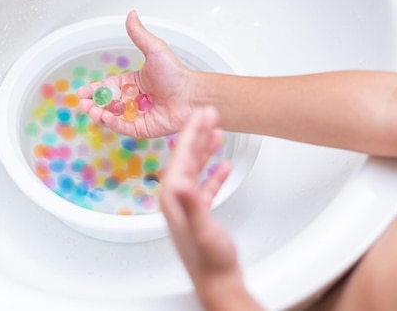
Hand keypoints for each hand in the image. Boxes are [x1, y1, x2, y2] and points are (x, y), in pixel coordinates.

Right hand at [77, 10, 195, 137]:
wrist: (191, 95)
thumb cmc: (176, 74)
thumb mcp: (154, 50)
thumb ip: (139, 35)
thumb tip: (131, 14)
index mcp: (132, 83)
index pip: (107, 87)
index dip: (94, 90)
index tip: (82, 92)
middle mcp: (133, 100)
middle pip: (106, 104)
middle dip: (92, 104)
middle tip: (83, 103)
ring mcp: (136, 116)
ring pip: (111, 117)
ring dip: (98, 114)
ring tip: (90, 110)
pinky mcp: (141, 129)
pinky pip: (123, 128)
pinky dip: (112, 123)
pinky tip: (105, 116)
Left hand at [159, 106, 245, 304]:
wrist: (217, 282)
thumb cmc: (210, 260)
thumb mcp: (203, 229)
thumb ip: (192, 205)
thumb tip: (180, 183)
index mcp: (173, 197)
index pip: (181, 156)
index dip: (191, 132)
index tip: (200, 113)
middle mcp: (176, 198)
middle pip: (186, 158)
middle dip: (197, 134)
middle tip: (209, 113)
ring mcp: (187, 205)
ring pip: (195, 168)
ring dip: (205, 149)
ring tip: (217, 131)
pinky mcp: (200, 212)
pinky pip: (206, 185)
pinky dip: (214, 172)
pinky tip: (223, 165)